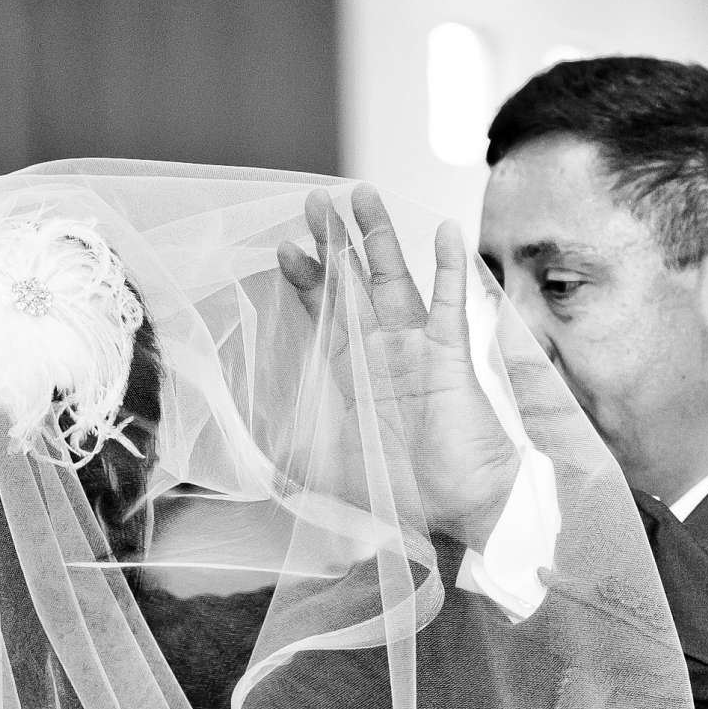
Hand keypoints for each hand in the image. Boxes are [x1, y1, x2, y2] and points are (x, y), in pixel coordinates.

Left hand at [275, 185, 525, 546]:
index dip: (307, 281)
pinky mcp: (450, 358)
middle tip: (315, 199)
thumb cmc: (402, 497)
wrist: (458, 514)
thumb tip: (249, 454)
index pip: (326, 315)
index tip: (285, 247)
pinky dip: (449, 268)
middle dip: (334, 242)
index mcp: (355, 376)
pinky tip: (445, 231)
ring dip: (380, 237)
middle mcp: (384, 353)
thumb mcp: (327, 472)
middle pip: (355, 284)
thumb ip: (291, 454)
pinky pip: (449, 305)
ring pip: (395, 280)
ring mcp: (418, 350)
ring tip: (364, 194)